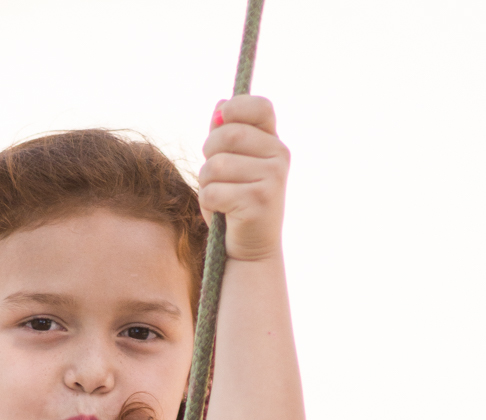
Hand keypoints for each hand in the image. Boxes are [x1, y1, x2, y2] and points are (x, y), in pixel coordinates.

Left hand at [198, 96, 289, 260]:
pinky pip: (212, 192)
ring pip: (215, 166)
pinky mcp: (258, 202)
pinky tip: (223, 212)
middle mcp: (279, 157)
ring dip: (206, 183)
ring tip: (220, 196)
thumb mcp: (231, 164)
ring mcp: (271, 179)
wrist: (251, 248)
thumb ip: (226, 135)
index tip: (221, 121)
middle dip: (209, 154)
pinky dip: (208, 204)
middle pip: (227, 135)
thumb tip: (220, 105)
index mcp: (273, 143)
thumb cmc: (235, 202)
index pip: (259, 107)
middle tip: (215, 174)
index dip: (235, 108)